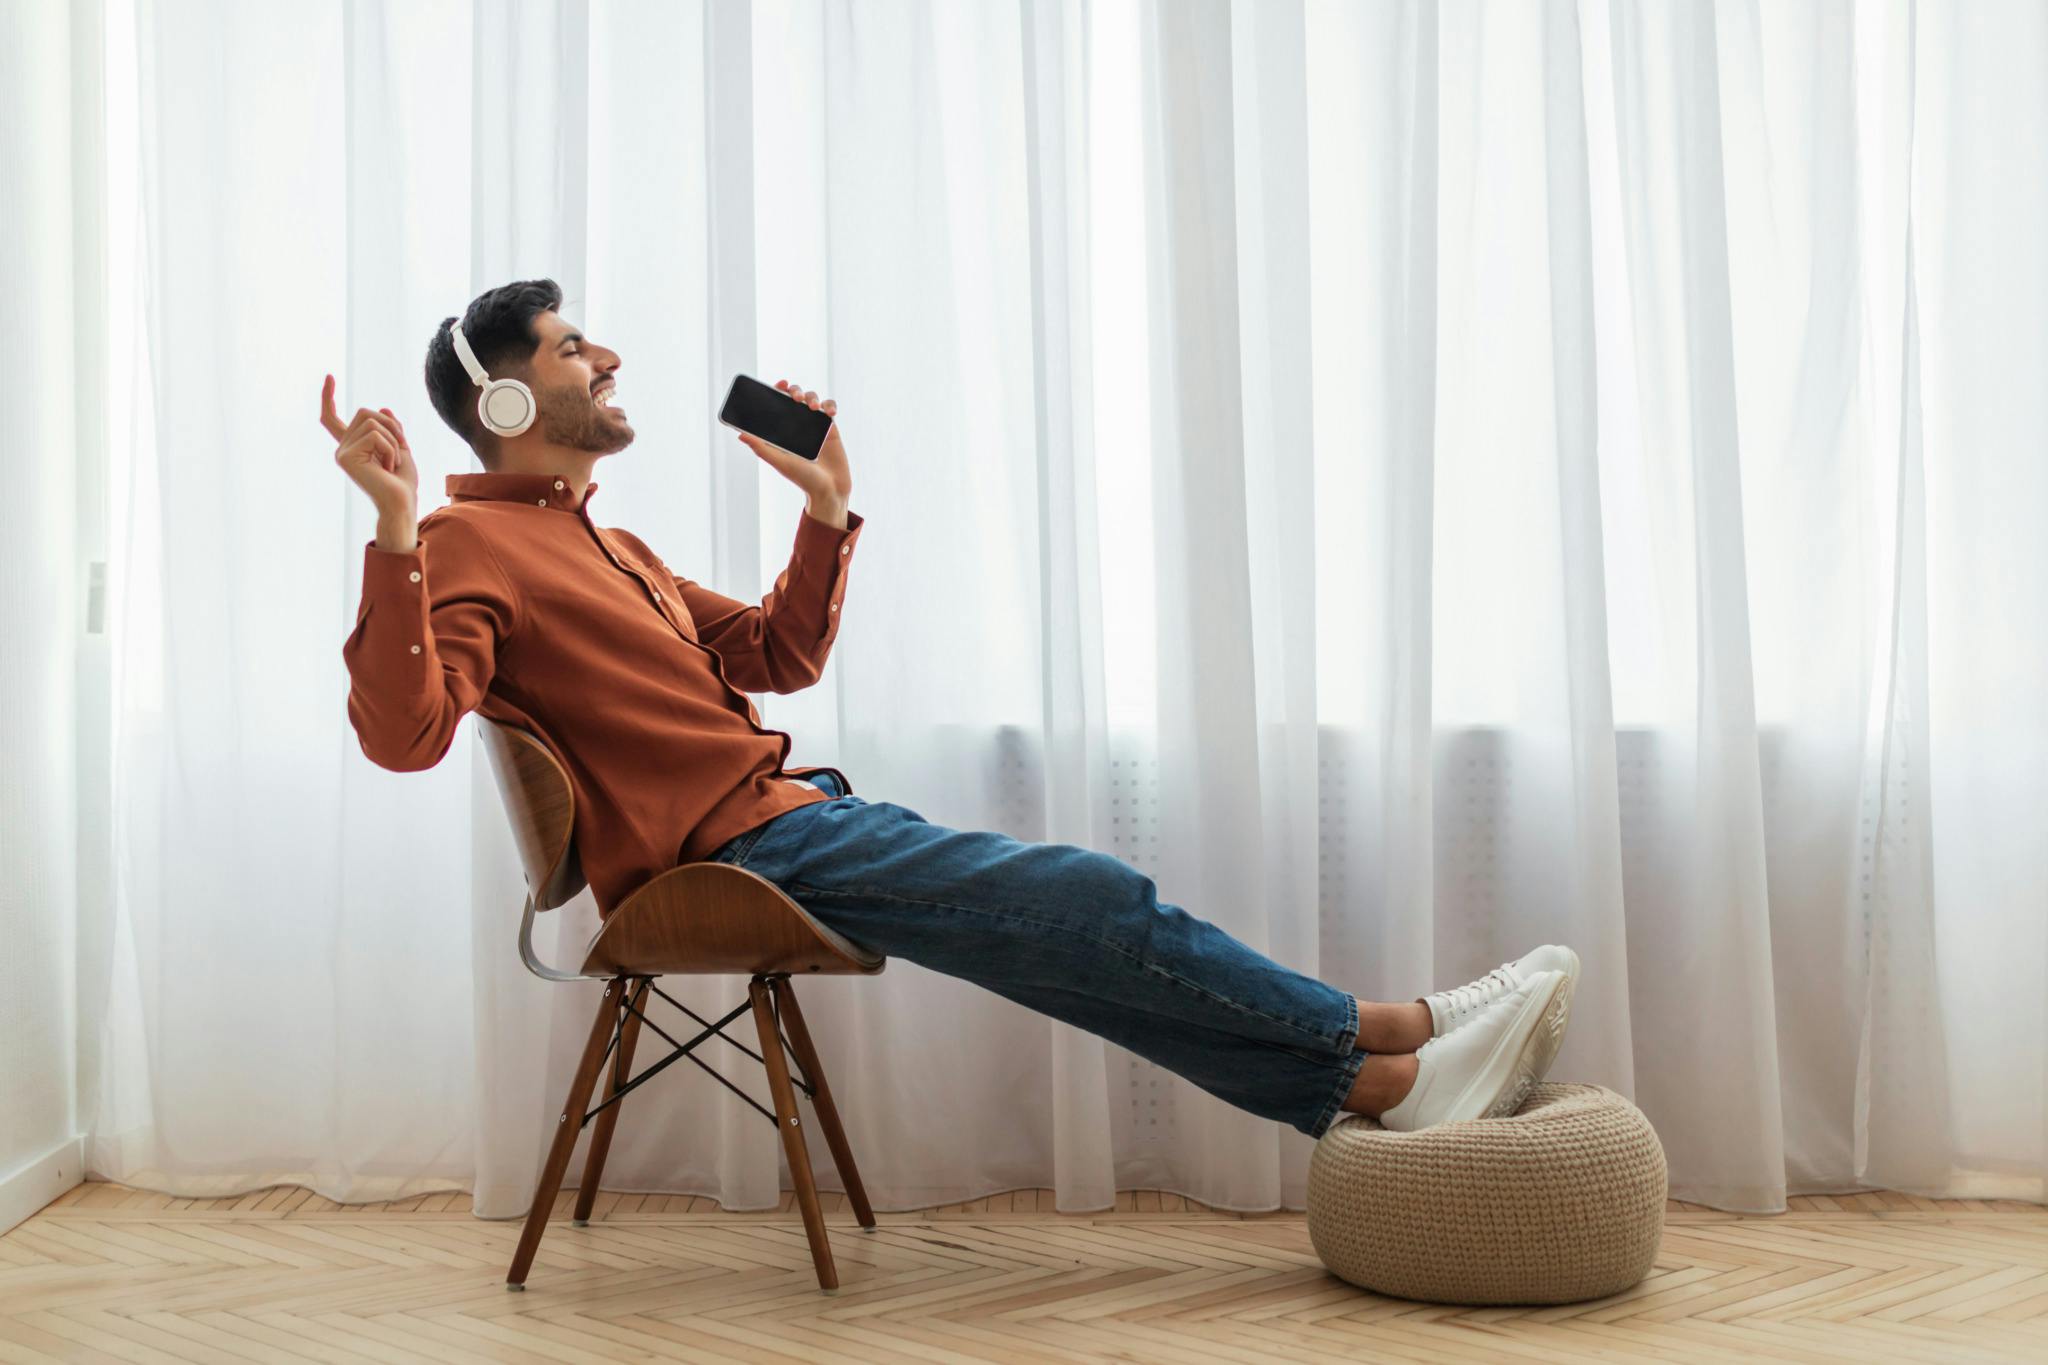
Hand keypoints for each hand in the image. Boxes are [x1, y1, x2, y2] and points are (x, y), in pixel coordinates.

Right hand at [321, 373, 418, 515]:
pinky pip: (375, 435)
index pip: (332, 419)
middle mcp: (342, 448)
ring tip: (393, 462)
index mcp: (352, 446)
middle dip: (391, 426)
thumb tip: (383, 408)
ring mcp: (342, 452)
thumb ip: (390, 429)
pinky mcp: (346, 457)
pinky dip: (390, 448)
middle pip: (365, 412)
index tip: (329, 377)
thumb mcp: (400, 448)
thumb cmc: (403, 482)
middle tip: (401, 449)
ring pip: (372, 421)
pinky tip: (388, 467)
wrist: (402, 503)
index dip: (328, 397)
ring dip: (392, 439)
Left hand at [736, 379, 852, 510]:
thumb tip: (740, 434)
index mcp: (782, 431)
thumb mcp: (780, 462)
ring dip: (812, 397)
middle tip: (796, 397)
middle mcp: (797, 425)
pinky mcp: (830, 428)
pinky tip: (829, 413)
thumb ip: (761, 448)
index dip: (778, 391)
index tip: (780, 384)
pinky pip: (829, 409)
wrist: (829, 490)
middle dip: (795, 391)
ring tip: (813, 408)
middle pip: (795, 397)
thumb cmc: (803, 480)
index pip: (778, 405)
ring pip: (812, 400)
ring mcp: (814, 425)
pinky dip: (829, 405)